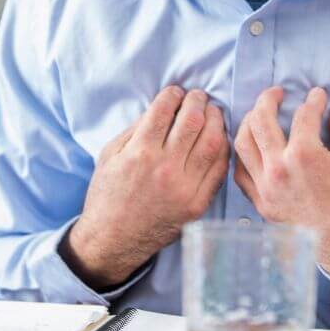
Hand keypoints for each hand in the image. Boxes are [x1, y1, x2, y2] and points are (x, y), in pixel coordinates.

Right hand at [60, 86, 228, 288]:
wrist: (114, 239)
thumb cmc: (108, 194)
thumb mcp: (109, 155)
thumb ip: (134, 130)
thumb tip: (161, 108)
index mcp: (139, 154)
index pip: (164, 111)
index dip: (172, 94)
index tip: (175, 91)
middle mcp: (165, 169)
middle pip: (193, 121)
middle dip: (197, 101)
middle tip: (198, 96)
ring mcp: (185, 188)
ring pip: (213, 143)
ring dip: (215, 121)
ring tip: (212, 113)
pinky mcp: (197, 204)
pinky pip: (218, 169)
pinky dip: (221, 149)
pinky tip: (217, 139)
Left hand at [233, 86, 329, 279]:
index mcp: (304, 155)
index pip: (303, 115)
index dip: (313, 101)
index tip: (318, 95)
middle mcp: (278, 168)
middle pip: (259, 120)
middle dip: (268, 99)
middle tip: (277, 93)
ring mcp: (265, 186)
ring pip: (241, 143)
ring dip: (248, 122)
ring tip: (259, 114)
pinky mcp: (259, 202)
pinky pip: (239, 171)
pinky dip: (242, 154)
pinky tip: (251, 145)